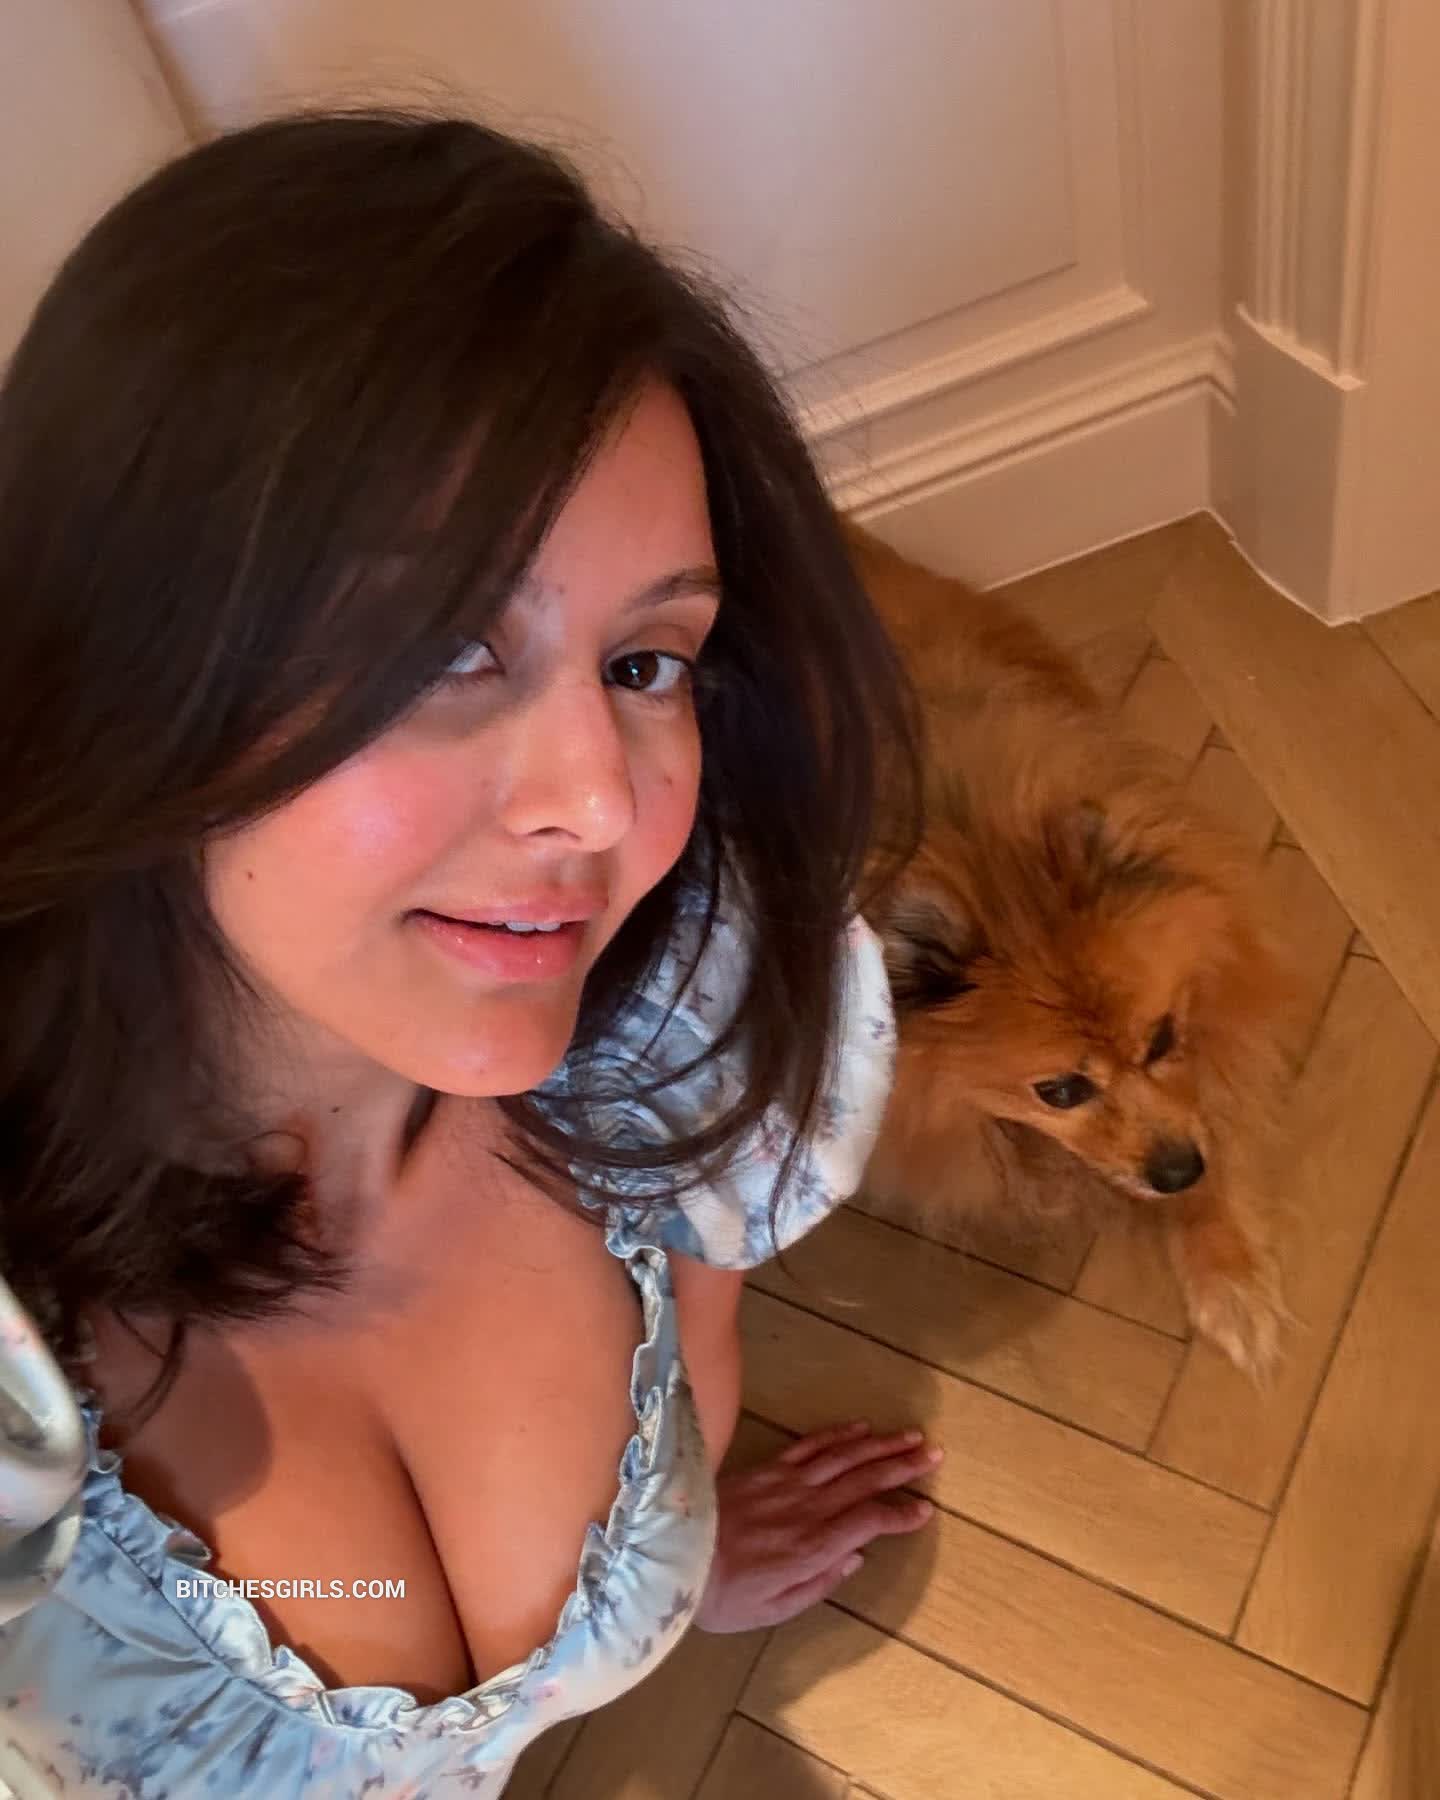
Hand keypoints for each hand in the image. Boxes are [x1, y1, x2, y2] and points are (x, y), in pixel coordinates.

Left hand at [695, 1419, 941, 1632]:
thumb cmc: (722, 1597)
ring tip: (910, 1436)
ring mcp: (785, 1482)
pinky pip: (809, 1445)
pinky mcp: (766, 1468)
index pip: (868, 1521)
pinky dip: (837, 1434)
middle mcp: (804, 1508)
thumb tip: (856, 1556)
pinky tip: (860, 1427)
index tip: (925, 1508)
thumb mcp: (773, 1610)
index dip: (899, 1513)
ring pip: (842, 1456)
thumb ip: (819, 1584)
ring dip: (880, 1444)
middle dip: (902, 1465)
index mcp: (811, 1548)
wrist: (669, 1558)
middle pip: (863, 1478)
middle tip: (934, 1453)